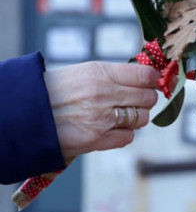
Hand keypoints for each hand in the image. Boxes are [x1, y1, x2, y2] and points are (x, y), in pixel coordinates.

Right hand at [44, 62, 159, 156]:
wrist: (25, 115)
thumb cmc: (55, 91)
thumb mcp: (83, 72)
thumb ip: (114, 75)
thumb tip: (148, 77)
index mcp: (100, 73)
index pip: (146, 75)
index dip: (154, 80)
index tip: (153, 83)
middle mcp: (104, 94)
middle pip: (149, 98)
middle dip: (146, 99)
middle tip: (135, 100)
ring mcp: (102, 118)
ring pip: (142, 118)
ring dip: (136, 117)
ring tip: (119, 114)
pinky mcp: (97, 139)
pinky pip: (129, 137)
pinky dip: (124, 134)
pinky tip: (110, 128)